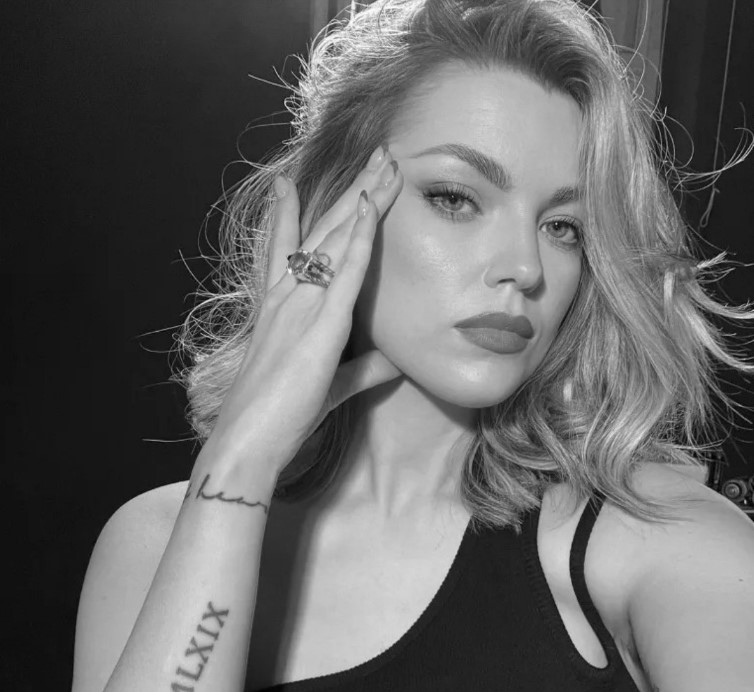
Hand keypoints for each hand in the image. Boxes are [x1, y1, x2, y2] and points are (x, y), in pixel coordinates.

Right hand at [204, 146, 403, 472]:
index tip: (289, 181)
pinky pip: (344, 271)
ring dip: (363, 196)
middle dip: (351, 189)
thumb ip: (363, 369)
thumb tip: (395, 362)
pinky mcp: (319, 325)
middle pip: (322, 230)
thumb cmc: (277, 416)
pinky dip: (359, 236)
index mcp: (280, 308)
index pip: (286, 248)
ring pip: (336, 238)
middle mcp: (286, 296)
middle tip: (374, 155)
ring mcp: (300, 306)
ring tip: (384, 160)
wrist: (247, 443)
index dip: (290, 212)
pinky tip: (372, 205)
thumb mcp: (328, 383)